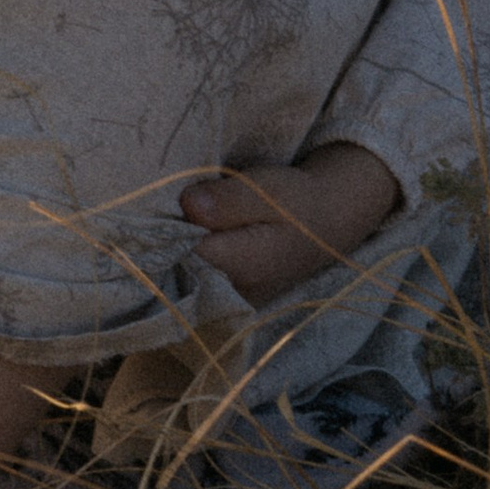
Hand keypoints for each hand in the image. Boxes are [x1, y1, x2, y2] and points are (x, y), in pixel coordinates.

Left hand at [179, 143, 401, 303]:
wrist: (327, 222)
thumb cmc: (297, 202)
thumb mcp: (268, 189)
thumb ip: (229, 201)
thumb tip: (188, 205)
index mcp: (242, 266)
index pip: (181, 252)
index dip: (166, 225)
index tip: (162, 200)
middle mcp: (232, 292)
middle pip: (177, 268)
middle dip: (167, 237)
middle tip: (165, 204)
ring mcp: (229, 300)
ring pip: (182, 275)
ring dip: (174, 247)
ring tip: (177, 217)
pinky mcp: (227, 296)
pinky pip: (193, 279)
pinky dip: (186, 257)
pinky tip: (188, 235)